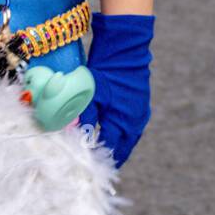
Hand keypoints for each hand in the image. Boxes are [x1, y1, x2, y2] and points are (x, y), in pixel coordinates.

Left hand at [79, 12, 153, 167]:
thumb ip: (84, 116)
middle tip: (96, 164)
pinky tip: (112, 133)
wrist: (125, 49)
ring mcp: (140, 114)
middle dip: (109, 156)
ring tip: (103, 152)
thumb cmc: (105, 70)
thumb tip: (74, 135)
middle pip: (121, 147)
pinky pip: (131, 128)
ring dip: (116, 145)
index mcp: (123, 122)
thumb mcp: (90, 94)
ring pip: (127, 139)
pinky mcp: (140, 106)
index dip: (98, 157)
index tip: (87, 166)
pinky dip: (121, 134)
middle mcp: (135, 122)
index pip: (109, 148)